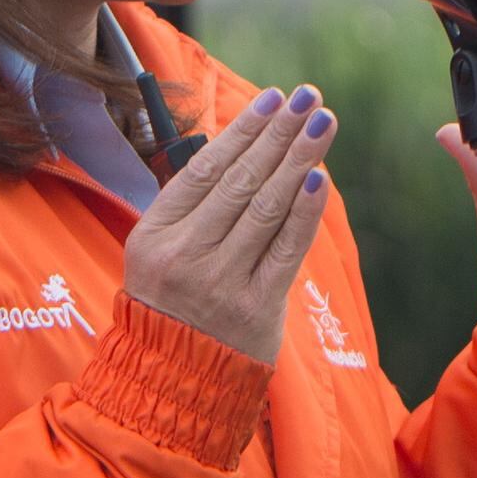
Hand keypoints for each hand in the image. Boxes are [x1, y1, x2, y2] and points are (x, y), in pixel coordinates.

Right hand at [121, 86, 334, 362]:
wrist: (175, 379)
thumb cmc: (172, 303)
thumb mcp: (159, 251)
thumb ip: (193, 204)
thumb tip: (245, 143)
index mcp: (154, 235)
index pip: (205, 169)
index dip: (244, 130)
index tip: (274, 98)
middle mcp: (185, 255)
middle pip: (240, 181)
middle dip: (279, 134)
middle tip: (310, 98)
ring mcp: (221, 283)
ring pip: (266, 209)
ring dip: (299, 160)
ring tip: (322, 123)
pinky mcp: (256, 307)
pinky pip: (286, 250)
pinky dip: (304, 212)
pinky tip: (318, 178)